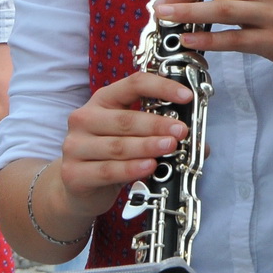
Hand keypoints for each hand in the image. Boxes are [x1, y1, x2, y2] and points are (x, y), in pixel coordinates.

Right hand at [59, 72, 192, 215]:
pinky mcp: (74, 173)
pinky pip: (108, 170)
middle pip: (126, 118)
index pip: (133, 83)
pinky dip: (132, 169)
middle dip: (158, 125)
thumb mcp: (133, 137)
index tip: (186, 96)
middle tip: (181, 131)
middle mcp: (85, 118)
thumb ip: (159, 133)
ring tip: (170, 148)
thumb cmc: (111, 155)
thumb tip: (199, 141)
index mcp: (103, 100)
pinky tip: (149, 166)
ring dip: (147, 146)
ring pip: (118, 146)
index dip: (162, 87)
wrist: (78, 188)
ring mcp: (75, 146)